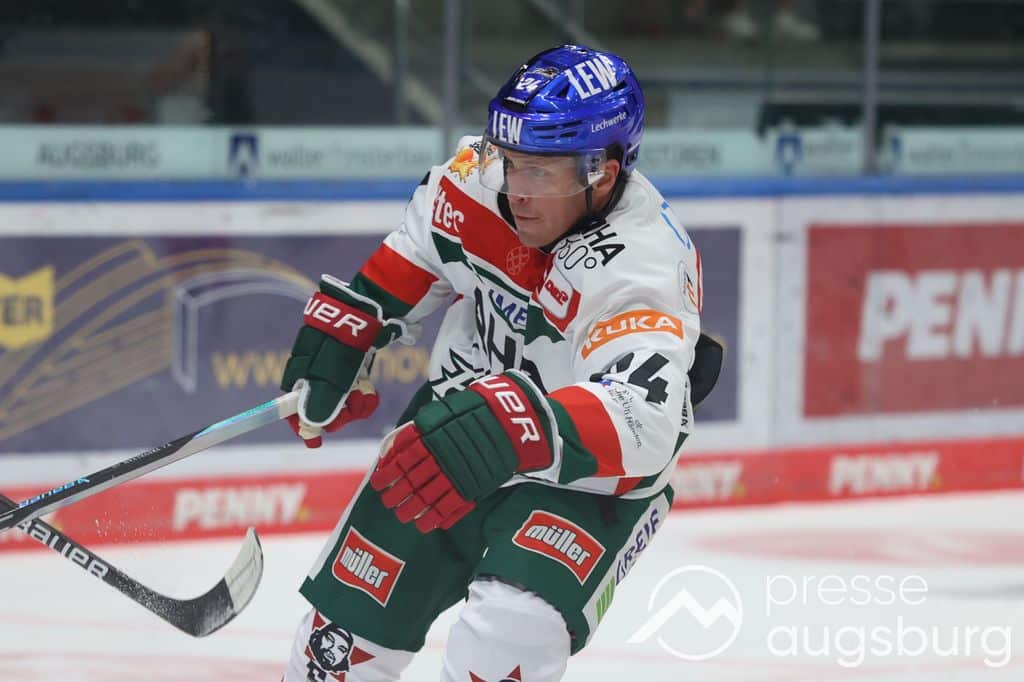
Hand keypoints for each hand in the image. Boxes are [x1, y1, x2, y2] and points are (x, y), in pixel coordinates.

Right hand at [281, 276, 394, 447]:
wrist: (373, 309)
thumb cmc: (347, 340)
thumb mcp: (333, 373)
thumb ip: (321, 401)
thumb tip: (309, 428)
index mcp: (300, 370)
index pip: (293, 405)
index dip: (302, 424)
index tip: (314, 440)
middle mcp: (314, 370)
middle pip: (320, 406)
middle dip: (338, 413)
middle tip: (354, 410)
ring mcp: (334, 367)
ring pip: (340, 399)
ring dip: (354, 404)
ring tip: (367, 395)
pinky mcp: (353, 364)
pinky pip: (354, 388)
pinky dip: (362, 393)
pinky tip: (370, 391)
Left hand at [369, 371, 555, 531]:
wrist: (511, 420)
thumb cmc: (473, 411)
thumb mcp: (441, 412)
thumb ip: (416, 431)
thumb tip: (392, 449)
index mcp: (432, 437)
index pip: (402, 461)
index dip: (388, 475)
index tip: (378, 483)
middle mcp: (442, 458)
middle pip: (412, 482)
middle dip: (396, 495)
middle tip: (387, 503)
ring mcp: (458, 474)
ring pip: (428, 498)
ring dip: (412, 509)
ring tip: (402, 516)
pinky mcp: (474, 486)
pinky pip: (451, 507)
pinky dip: (436, 517)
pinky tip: (426, 524)